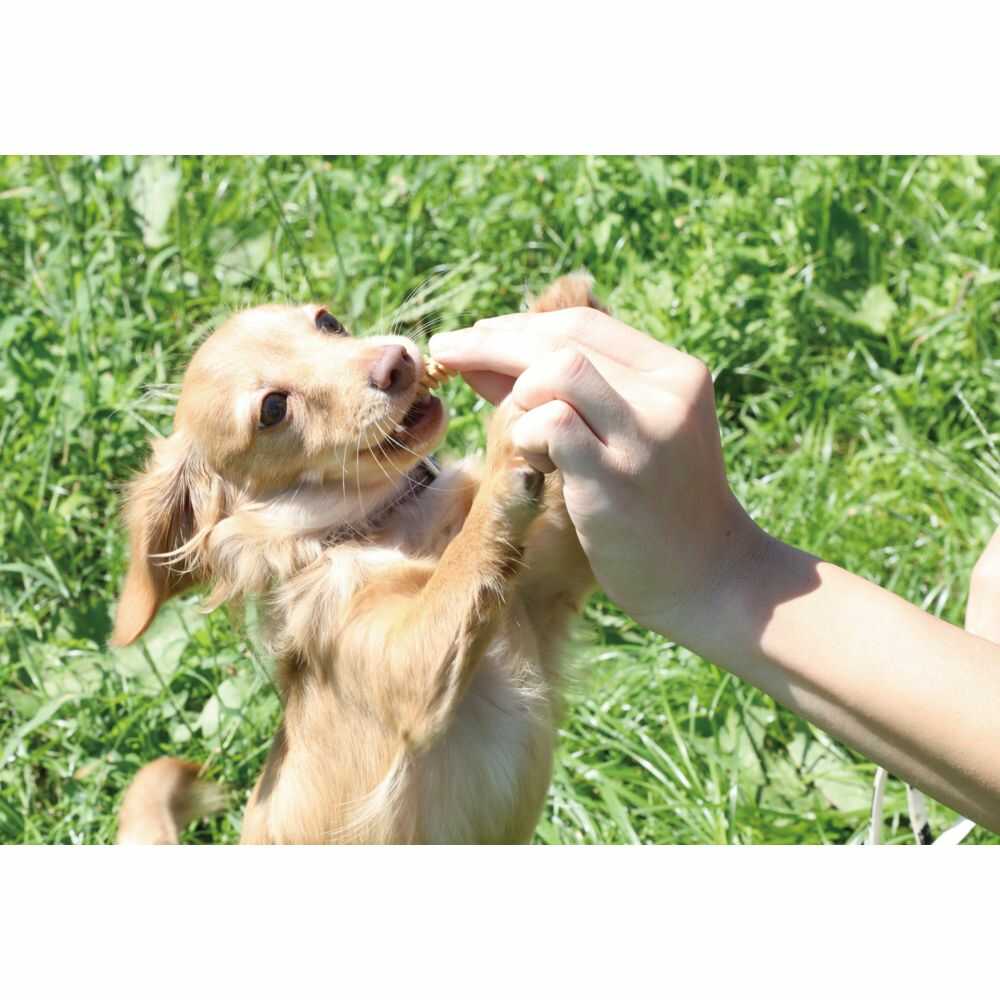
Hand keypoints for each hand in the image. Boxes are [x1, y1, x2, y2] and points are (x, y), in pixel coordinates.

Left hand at [430, 308, 756, 638]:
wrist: (711, 579)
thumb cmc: (658, 508)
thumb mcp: (629, 434)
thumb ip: (573, 391)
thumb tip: (486, 354)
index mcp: (674, 372)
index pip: (582, 323)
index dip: (518, 325)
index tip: (477, 335)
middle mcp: (667, 391)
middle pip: (561, 338)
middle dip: (491, 341)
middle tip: (446, 352)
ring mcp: (645, 433)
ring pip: (555, 370)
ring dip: (518, 396)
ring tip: (526, 439)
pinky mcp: (618, 476)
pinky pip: (550, 424)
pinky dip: (526, 436)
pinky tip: (536, 465)